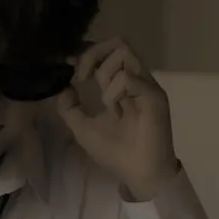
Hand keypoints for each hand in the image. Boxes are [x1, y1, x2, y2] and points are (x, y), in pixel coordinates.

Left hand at [57, 38, 180, 200]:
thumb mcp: (83, 128)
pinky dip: (114, 88)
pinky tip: (112, 106)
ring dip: (104, 71)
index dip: (87, 52)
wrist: (138, 174)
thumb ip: (70, 108)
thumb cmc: (115, 153)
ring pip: (124, 52)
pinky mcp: (154, 96)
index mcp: (121, 85)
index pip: (108, 52)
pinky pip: (129, 76)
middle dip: (92, 54)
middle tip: (81, 76)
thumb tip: (64, 89)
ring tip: (103, 98)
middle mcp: (135, 80)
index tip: (68, 64)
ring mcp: (146, 86)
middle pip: (117, 43)